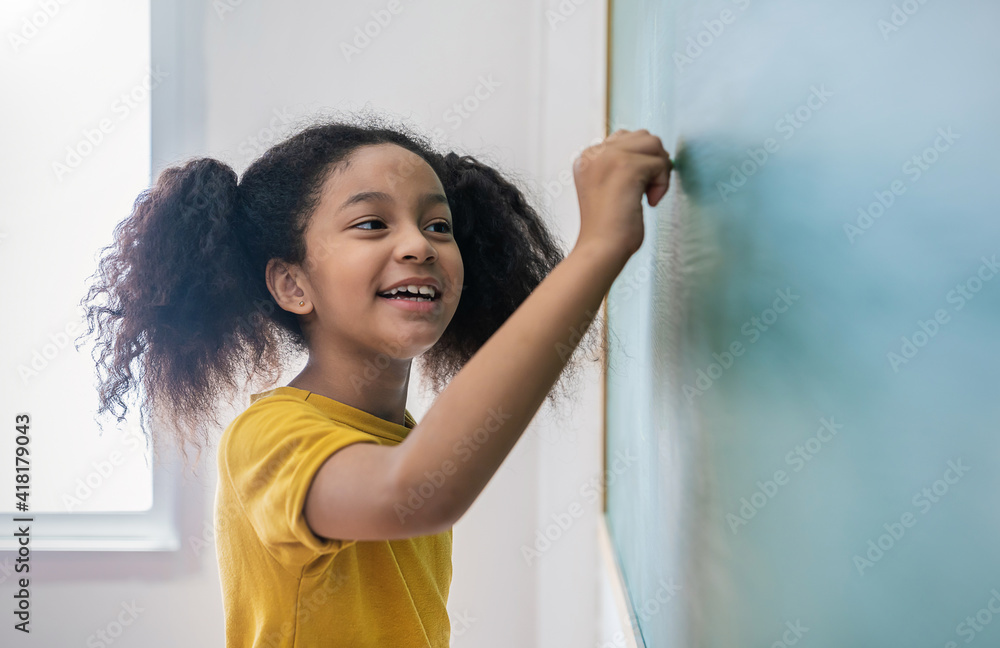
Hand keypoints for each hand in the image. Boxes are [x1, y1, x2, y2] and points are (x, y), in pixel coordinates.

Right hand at [571, 128, 672, 260]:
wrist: (601, 249)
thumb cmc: (609, 227)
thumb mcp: (608, 188)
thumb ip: (621, 166)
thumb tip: (655, 150)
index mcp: (586, 158)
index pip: (625, 138)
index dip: (640, 161)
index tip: (634, 189)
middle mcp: (594, 153)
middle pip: (642, 136)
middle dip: (654, 161)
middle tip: (647, 190)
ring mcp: (609, 157)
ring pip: (653, 144)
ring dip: (660, 170)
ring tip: (648, 194)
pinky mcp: (626, 167)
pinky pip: (660, 163)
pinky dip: (662, 184)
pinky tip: (649, 203)